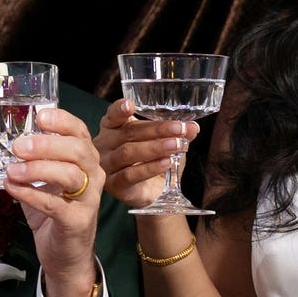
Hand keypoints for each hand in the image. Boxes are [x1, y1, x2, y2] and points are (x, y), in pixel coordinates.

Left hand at [7, 104, 103, 296]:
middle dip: (46, 144)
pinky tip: (11, 188)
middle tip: (17, 147)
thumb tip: (3, 142)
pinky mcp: (78, 221)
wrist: (66, 257)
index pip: (80, 132)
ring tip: (12, 170)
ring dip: (37, 169)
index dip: (62, 121)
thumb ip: (32, 161)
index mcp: (86, 160)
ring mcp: (89, 199)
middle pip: (77, 150)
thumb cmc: (54, 213)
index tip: (39, 116)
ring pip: (69, 174)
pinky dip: (29, 194)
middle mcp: (93, 176)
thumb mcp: (44, 182)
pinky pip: (54, 203)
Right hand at [96, 97, 196, 211]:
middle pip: (129, 133)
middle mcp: (105, 144)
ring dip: (155, 148)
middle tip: (179, 128)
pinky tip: (166, 163)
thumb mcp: (166, 141)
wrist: (151, 192)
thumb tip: (192, 127)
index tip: (130, 105)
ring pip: (128, 153)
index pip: (113, 115)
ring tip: (176, 145)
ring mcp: (107, 165)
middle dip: (157, 129)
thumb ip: (177, 133)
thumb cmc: (153, 160)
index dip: (120, 109)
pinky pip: (129, 175)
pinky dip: (149, 168)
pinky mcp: (114, 184)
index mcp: (114, 127)